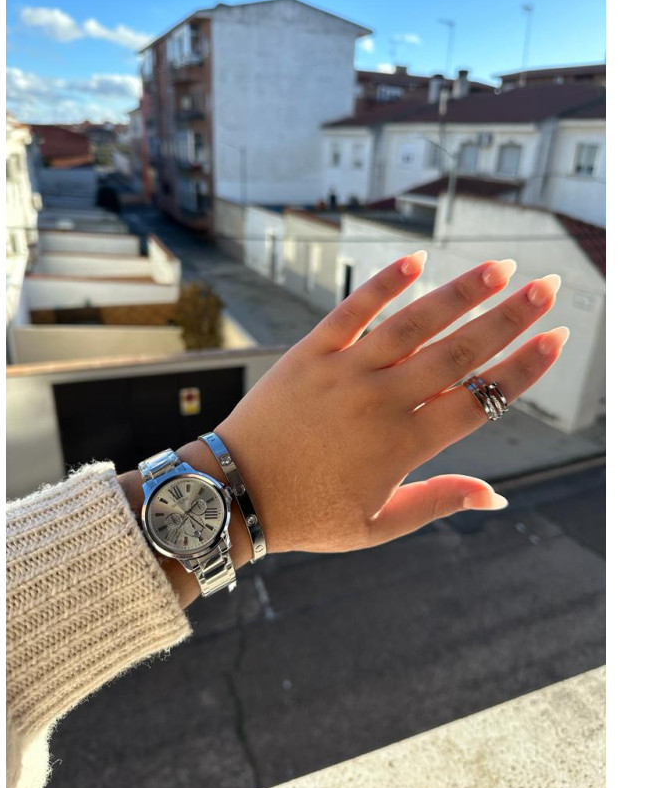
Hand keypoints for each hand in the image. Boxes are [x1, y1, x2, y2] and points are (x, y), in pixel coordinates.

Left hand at [208, 252, 566, 554]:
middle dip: (509, 317)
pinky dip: (383, 285)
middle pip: (458, 352)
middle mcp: (381, 401)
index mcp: (403, 445)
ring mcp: (345, 372)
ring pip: (414, 325)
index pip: (479, 398)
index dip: (522, 369)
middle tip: (547, 287)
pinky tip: (415, 261)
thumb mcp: (376, 526)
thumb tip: (496, 495)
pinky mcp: (310, 353)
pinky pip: (352, 310)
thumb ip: (437, 502)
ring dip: (460, 293)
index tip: (555, 339)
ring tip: (499, 268)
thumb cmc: (307, 514)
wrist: (232, 492)